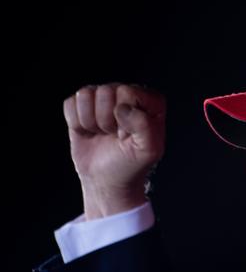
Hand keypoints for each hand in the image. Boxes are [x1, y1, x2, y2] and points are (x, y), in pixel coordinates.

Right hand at [63, 83, 165, 219]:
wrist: (108, 180)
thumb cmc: (131, 164)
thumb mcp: (149, 150)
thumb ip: (145, 126)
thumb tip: (122, 108)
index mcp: (150, 101)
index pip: (128, 92)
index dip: (125, 117)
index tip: (129, 134)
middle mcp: (127, 94)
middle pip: (105, 91)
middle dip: (106, 119)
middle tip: (115, 136)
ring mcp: (104, 99)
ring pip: (85, 94)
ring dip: (91, 121)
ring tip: (103, 133)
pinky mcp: (82, 106)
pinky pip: (70, 103)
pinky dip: (76, 123)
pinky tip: (90, 132)